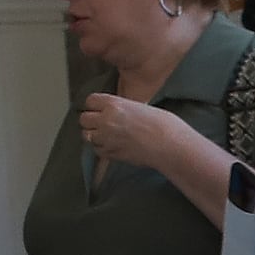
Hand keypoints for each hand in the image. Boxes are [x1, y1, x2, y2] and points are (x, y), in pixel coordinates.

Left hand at [78, 89, 222, 203]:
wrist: (170, 145)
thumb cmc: (163, 124)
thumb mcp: (140, 107)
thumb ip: (121, 108)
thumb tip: (113, 111)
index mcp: (114, 104)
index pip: (90, 101)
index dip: (94, 105)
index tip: (99, 109)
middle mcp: (106, 119)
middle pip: (83, 119)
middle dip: (91, 121)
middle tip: (101, 124)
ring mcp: (106, 137)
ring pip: (87, 136)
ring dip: (94, 135)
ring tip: (107, 136)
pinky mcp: (110, 153)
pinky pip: (96, 150)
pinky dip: (101, 148)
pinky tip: (113, 146)